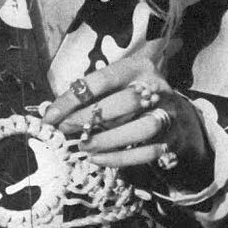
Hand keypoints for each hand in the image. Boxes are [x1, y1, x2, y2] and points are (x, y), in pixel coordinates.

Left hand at [43, 48, 210, 178]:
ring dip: (108, 140)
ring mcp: (168, 114)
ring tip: (83, 146)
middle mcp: (157, 87)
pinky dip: (119, 158)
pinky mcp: (172, 139)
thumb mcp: (114, 86)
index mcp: (137, 67)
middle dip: (89, 117)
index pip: (102, 80)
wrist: (176, 115)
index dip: (73, 98)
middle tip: (66, 129)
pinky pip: (146, 152)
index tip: (51, 116)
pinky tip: (97, 159)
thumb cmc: (131, 98)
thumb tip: (51, 113)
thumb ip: (87, 96)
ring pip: (141, 128)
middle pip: (124, 102)